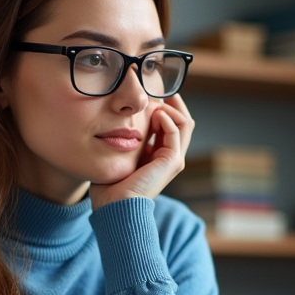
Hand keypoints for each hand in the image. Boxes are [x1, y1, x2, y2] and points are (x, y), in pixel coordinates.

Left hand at [89, 94, 194, 209]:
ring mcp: (173, 159)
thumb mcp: (117, 155)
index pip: (169, 125)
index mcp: (157, 156)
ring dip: (172, 107)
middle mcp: (169, 157)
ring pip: (184, 123)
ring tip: (156, 99)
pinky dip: (167, 118)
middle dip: (172, 102)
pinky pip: (176, 131)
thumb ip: (121, 139)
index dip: (162, 106)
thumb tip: (115, 120)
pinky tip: (154, 113)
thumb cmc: (110, 186)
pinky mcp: (172, 161)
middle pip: (182, 122)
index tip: (148, 93)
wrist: (114, 207)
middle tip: (158, 86)